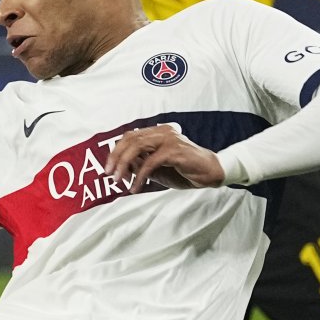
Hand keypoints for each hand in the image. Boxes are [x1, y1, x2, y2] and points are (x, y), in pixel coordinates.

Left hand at [104, 124, 223, 192]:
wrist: (211, 173)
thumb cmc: (184, 170)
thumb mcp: (156, 169)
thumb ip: (140, 164)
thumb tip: (120, 168)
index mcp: (157, 133)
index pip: (129, 137)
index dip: (116, 152)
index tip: (109, 168)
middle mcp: (162, 132)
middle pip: (130, 139)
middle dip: (116, 158)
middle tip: (110, 175)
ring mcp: (169, 139)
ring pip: (137, 147)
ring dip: (124, 165)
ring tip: (119, 181)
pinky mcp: (174, 151)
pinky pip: (150, 162)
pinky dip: (140, 175)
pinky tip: (137, 187)